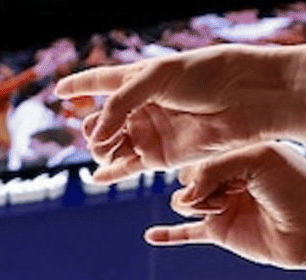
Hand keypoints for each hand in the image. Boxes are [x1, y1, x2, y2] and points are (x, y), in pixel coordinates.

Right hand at [55, 45, 294, 180]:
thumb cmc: (207, 76)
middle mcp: (143, 106)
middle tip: (102, 134)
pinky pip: (129, 167)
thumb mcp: (157, 77)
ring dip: (102, 149)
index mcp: (140, 77)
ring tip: (107, 149)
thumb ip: (121, 103)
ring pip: (112, 145)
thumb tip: (97, 135)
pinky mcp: (163, 157)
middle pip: (102, 120)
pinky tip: (99, 177)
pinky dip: (113, 174)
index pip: (101, 80)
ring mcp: (152, 131)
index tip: (58, 91)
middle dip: (94, 128)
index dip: (79, 85)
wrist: (247, 99)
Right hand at [144, 142, 305, 269]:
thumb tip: (184, 193)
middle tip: (224, 193)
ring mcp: (223, 206)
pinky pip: (187, 234)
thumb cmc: (296, 187)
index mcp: (239, 154)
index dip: (202, 163)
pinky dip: (169, 235)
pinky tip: (152, 236)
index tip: (223, 173)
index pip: (201, 153)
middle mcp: (229, 179)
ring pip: (185, 203)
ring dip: (194, 205)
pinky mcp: (222, 233)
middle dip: (197, 184)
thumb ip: (215, 168)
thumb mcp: (258, 160)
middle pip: (188, 177)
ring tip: (217, 209)